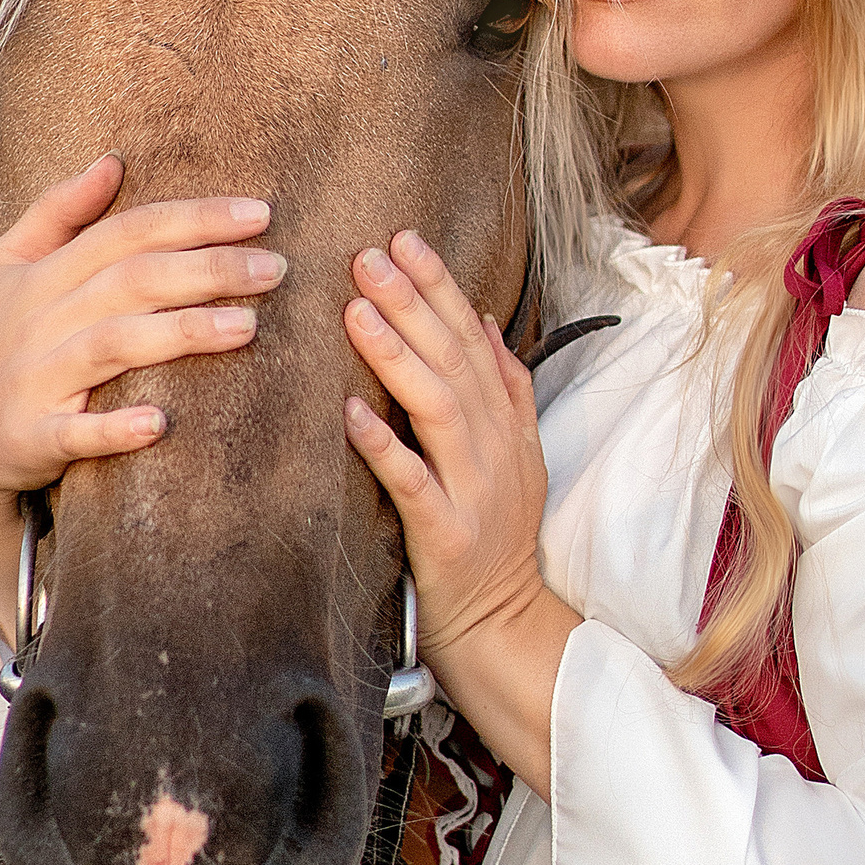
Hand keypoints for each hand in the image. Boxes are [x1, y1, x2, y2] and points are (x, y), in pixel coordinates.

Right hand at [0, 154, 284, 636]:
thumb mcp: (8, 266)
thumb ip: (57, 211)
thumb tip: (111, 162)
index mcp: (44, 274)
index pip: (127, 233)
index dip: (192, 219)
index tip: (259, 212)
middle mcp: (41, 319)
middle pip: (132, 281)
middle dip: (207, 269)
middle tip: (275, 267)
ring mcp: (35, 378)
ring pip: (114, 345)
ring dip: (180, 333)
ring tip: (248, 327)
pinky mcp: (31, 436)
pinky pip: (76, 431)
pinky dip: (114, 428)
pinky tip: (160, 423)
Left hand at [343, 229, 574, 794]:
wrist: (504, 626)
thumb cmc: (494, 540)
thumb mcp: (516, 456)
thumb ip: (504, 390)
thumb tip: (481, 321)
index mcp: (507, 425)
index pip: (472, 339)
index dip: (440, 286)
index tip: (404, 239)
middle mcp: (496, 448)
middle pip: (455, 360)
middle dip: (413, 302)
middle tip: (367, 255)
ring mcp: (474, 490)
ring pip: (438, 407)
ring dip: (396, 355)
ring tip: (355, 309)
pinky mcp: (447, 534)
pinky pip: (412, 482)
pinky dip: (383, 445)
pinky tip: (349, 412)